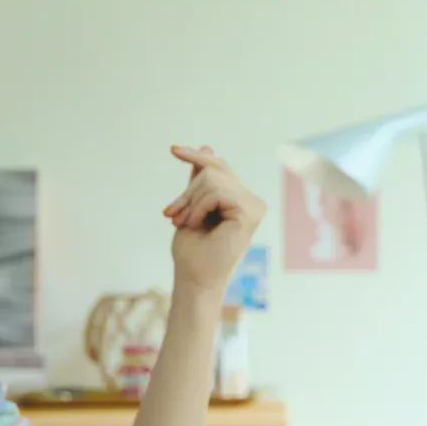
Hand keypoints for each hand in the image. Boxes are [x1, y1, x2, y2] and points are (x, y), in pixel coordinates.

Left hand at [162, 145, 266, 296]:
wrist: (194, 280)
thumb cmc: (192, 251)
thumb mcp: (192, 206)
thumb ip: (201, 181)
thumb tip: (207, 146)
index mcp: (240, 200)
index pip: (219, 167)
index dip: (197, 156)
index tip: (173, 150)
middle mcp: (252, 201)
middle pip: (214, 169)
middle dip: (187, 191)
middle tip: (172, 215)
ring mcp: (254, 206)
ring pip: (212, 179)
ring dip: (190, 201)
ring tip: (184, 222)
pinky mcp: (250, 212)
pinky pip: (217, 192)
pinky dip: (198, 207)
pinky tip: (195, 223)